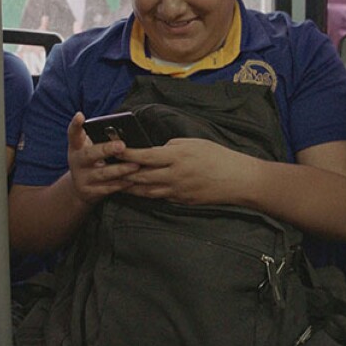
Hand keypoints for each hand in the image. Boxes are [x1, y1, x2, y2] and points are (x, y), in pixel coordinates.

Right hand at [66, 112, 138, 204]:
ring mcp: (82, 178)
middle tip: (121, 145)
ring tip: (135, 165)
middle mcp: (77, 161)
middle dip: (106, 149)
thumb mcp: (89, 148)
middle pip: (90, 154)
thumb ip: (100, 139)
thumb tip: (123, 129)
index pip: (73, 133)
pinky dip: (121, 185)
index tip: (80, 115)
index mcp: (76, 147)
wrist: (80, 189)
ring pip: (102, 174)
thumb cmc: (91, 162)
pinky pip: (108, 189)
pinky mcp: (89, 192)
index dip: (76, 124)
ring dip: (120, 170)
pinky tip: (132, 181)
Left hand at [119, 138, 250, 204]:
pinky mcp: (182, 201)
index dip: (127, 154)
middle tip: (108, 169)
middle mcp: (174, 176)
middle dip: (122, 173)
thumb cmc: (219, 157)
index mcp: (177, 157)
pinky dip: (146, 194)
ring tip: (115, 182)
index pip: (145, 156)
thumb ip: (172, 146)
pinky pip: (159, 198)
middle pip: (140, 176)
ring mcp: (177, 191)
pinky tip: (137, 191)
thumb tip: (157, 150)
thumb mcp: (195, 143)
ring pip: (146, 191)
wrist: (238, 180)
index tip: (114, 149)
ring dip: (129, 187)